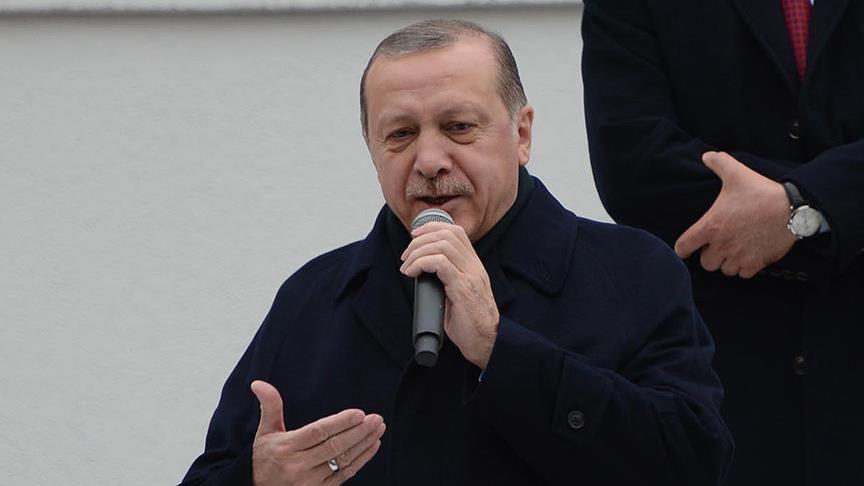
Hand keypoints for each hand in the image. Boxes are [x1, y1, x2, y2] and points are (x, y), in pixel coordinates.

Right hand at [250, 380, 384, 485]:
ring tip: (378, 429)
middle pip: (334, 446)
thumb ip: (270, 407)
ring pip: (343, 461)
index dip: (340, 422)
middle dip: (358, 432)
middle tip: (376, 419)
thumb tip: (259, 384)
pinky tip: (372, 446)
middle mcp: (298, 466)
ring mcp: (310, 481)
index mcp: (286, 447)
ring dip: (364, 444)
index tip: (359, 413)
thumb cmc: (264, 459)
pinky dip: (361, 460)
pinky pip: (345, 474)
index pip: (317, 432)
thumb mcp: (264, 432)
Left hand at [400, 222, 498, 368]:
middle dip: (420, 240)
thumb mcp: (457, 295)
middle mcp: (474, 267)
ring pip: (442, 245)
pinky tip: (412, 273)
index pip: (456, 232)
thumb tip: (421, 273)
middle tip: (406, 256)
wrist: (486, 343)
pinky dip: (421, 263)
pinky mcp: (463, 289)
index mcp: (474, 266)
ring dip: (418, 252)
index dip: (433, 228)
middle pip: (447, 234)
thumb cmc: (469, 324)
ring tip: (407, 266)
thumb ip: (445, 280)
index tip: (415, 237)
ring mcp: (470, 276)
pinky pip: (440, 263)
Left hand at [675, 151, 796, 277]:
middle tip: (717, 244)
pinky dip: (743, 268)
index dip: (682, 248)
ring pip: (724, 270)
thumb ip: (719, 163)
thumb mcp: (737, 173)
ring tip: (733, 250)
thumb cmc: (761, 192)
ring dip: (726, 262)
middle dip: (709, 255)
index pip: (684, 246)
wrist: (792, 209)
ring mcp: (739, 256)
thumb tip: (707, 156)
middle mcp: (722, 245)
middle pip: (706, 262)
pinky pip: (743, 274)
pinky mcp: (757, 264)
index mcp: (711, 226)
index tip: (685, 247)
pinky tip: (747, 256)